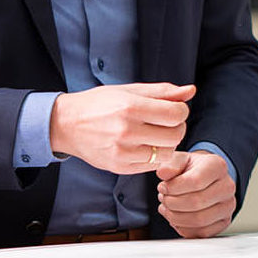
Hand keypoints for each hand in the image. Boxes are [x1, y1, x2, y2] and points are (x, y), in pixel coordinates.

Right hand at [49, 83, 195, 174]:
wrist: (67, 124)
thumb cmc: (99, 104)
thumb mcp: (129, 90)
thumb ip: (162, 91)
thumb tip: (190, 91)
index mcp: (130, 107)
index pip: (176, 114)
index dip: (181, 111)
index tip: (174, 109)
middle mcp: (126, 131)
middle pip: (175, 135)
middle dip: (177, 127)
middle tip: (167, 123)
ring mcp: (123, 152)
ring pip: (166, 153)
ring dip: (167, 144)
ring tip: (155, 134)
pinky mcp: (120, 167)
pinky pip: (152, 165)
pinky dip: (154, 156)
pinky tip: (144, 145)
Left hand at [156, 150, 235, 237]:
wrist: (205, 179)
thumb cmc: (192, 170)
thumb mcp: (180, 160)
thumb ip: (170, 164)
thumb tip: (163, 172)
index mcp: (218, 166)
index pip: (195, 181)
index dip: (173, 188)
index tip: (163, 187)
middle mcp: (227, 187)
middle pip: (196, 202)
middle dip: (172, 203)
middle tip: (163, 198)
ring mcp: (227, 206)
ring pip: (199, 220)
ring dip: (176, 217)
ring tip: (167, 208)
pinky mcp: (223, 222)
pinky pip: (201, 233)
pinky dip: (183, 228)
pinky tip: (177, 217)